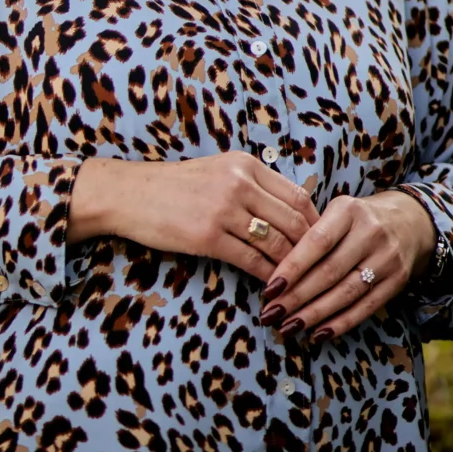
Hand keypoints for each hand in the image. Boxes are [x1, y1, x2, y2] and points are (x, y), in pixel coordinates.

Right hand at [69, 152, 320, 283]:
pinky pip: (250, 260)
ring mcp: (223, 208)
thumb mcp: (218, 171)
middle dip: (310, 249)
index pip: (297, 194)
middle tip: (318, 271)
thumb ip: (252, 184)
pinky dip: (266, 276)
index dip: (315, 223)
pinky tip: (271, 287)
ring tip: (299, 285)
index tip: (322, 243)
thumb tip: (291, 211)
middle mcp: (239, 182)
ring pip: (275, 243)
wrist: (130, 193)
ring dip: (291, 267)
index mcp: (245, 164)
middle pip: (293, 220)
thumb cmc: (175, 186)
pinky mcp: (207, 235)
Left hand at [257, 190, 436, 340]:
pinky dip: (340, 323)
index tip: (269, 288)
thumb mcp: (336, 210)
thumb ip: (310, 231)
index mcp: (348, 210)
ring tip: (289, 327)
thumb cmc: (357, 217)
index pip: (317, 241)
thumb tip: (273, 265)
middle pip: (330, 271)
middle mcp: (370, 233)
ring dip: (314, 314)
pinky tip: (318, 333)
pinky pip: (366, 307)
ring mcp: (386, 259)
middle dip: (297, 297)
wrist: (409, 221)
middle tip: (271, 314)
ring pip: (346, 293)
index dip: (292, 267)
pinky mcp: (398, 281)